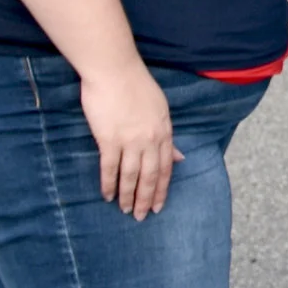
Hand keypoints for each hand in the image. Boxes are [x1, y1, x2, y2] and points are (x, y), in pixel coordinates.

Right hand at [81, 62, 180, 218]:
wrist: (115, 70)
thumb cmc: (136, 86)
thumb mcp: (160, 109)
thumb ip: (167, 136)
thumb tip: (180, 157)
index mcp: (164, 131)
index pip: (166, 167)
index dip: (163, 189)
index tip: (159, 206)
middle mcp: (150, 139)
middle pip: (151, 176)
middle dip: (147, 199)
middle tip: (142, 217)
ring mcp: (130, 140)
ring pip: (131, 176)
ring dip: (128, 196)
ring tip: (125, 211)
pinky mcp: (109, 139)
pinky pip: (110, 168)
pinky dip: (108, 185)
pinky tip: (106, 196)